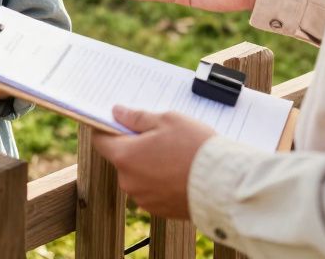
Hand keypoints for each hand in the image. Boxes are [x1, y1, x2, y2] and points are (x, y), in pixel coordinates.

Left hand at [91, 106, 216, 219]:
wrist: (224, 185)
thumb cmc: (195, 147)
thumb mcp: (167, 120)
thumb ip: (137, 117)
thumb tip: (117, 113)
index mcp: (125, 156)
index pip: (101, 141)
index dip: (106, 128)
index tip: (117, 121)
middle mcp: (128, 181)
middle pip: (122, 158)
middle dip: (135, 146)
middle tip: (160, 136)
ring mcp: (143, 199)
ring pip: (139, 175)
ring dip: (149, 165)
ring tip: (176, 155)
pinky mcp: (159, 210)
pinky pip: (153, 190)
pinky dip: (161, 181)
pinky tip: (180, 172)